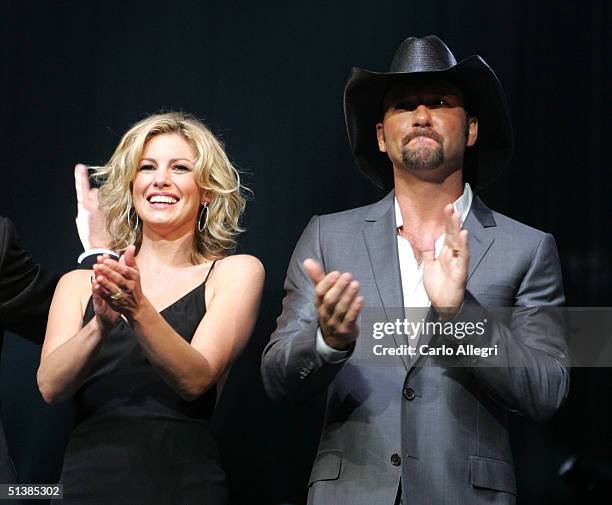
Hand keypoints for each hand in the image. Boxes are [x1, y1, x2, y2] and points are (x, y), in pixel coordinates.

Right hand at [75, 163, 109, 249]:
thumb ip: (85, 208)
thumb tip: (91, 196)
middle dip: (97, 197)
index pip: (82, 189)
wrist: (99, 248)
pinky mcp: (114, 213)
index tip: (80, 167)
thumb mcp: (82, 221)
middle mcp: (94, 206)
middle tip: (97, 209)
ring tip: (103, 216)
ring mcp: (105, 209)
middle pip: (96, 193)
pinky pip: (114, 205)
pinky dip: (113, 209)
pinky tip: (110, 217)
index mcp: (84, 207)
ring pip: (105, 199)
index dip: (80, 178)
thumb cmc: (89, 236)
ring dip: (104, 202)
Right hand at [91, 259, 119, 331]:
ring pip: (96, 285)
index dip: (104, 263)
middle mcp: (101, 287)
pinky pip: (97, 296)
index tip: (105, 255)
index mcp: (106, 281)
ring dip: (96, 278)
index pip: (105, 270)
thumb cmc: (114, 298)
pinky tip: (96, 286)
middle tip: (99, 261)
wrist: (110, 316)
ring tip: (96, 272)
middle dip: (100, 268)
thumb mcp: (117, 285)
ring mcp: (99, 294)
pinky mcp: (98, 303)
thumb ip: (119, 272)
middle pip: (99, 275)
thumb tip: (123, 258)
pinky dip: (96, 291)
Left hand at [92, 246, 145, 319]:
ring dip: (105, 283)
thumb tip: (131, 246)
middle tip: (98, 265)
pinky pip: (108, 297)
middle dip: (108, 272)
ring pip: (113, 288)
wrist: (137, 305)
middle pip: (119, 279)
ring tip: (97, 276)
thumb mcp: (135, 272)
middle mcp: (130, 286)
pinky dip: (102, 292)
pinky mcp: (116, 303)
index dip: (115, 265)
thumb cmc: (134, 285)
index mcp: (134, 277)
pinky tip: (96, 286)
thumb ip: (131, 259)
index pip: (125, 270)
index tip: (105, 260)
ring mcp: (123, 295)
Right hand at [303, 259, 362, 349]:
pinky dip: (355, 309)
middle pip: (330, 300)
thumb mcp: (322, 296)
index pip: (319, 293)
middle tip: (348, 276)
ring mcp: (335, 322)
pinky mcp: (346, 329)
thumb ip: (317, 277)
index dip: (327, 283)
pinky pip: (350, 319)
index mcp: (319, 303)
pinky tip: (360, 299)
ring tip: (355, 284)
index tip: (336, 273)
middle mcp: (326, 313)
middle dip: (338, 287)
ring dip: (348, 296)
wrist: (333, 339)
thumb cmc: (329, 311)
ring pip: (341, 309)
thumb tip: (307, 261)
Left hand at [422, 204, 468, 318]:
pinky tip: (463, 235)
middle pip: (453, 236)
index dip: (446, 222)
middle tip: (451, 207)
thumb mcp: (428, 266)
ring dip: (458, 230)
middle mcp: (453, 257)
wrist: (442, 306)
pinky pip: (463, 257)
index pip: (447, 234)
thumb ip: (428, 251)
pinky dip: (463, 246)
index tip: (446, 209)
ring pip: (459, 244)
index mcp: (445, 254)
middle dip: (452, 222)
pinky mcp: (460, 272)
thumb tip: (427, 236)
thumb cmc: (438, 287)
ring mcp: (458, 263)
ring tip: (457, 216)